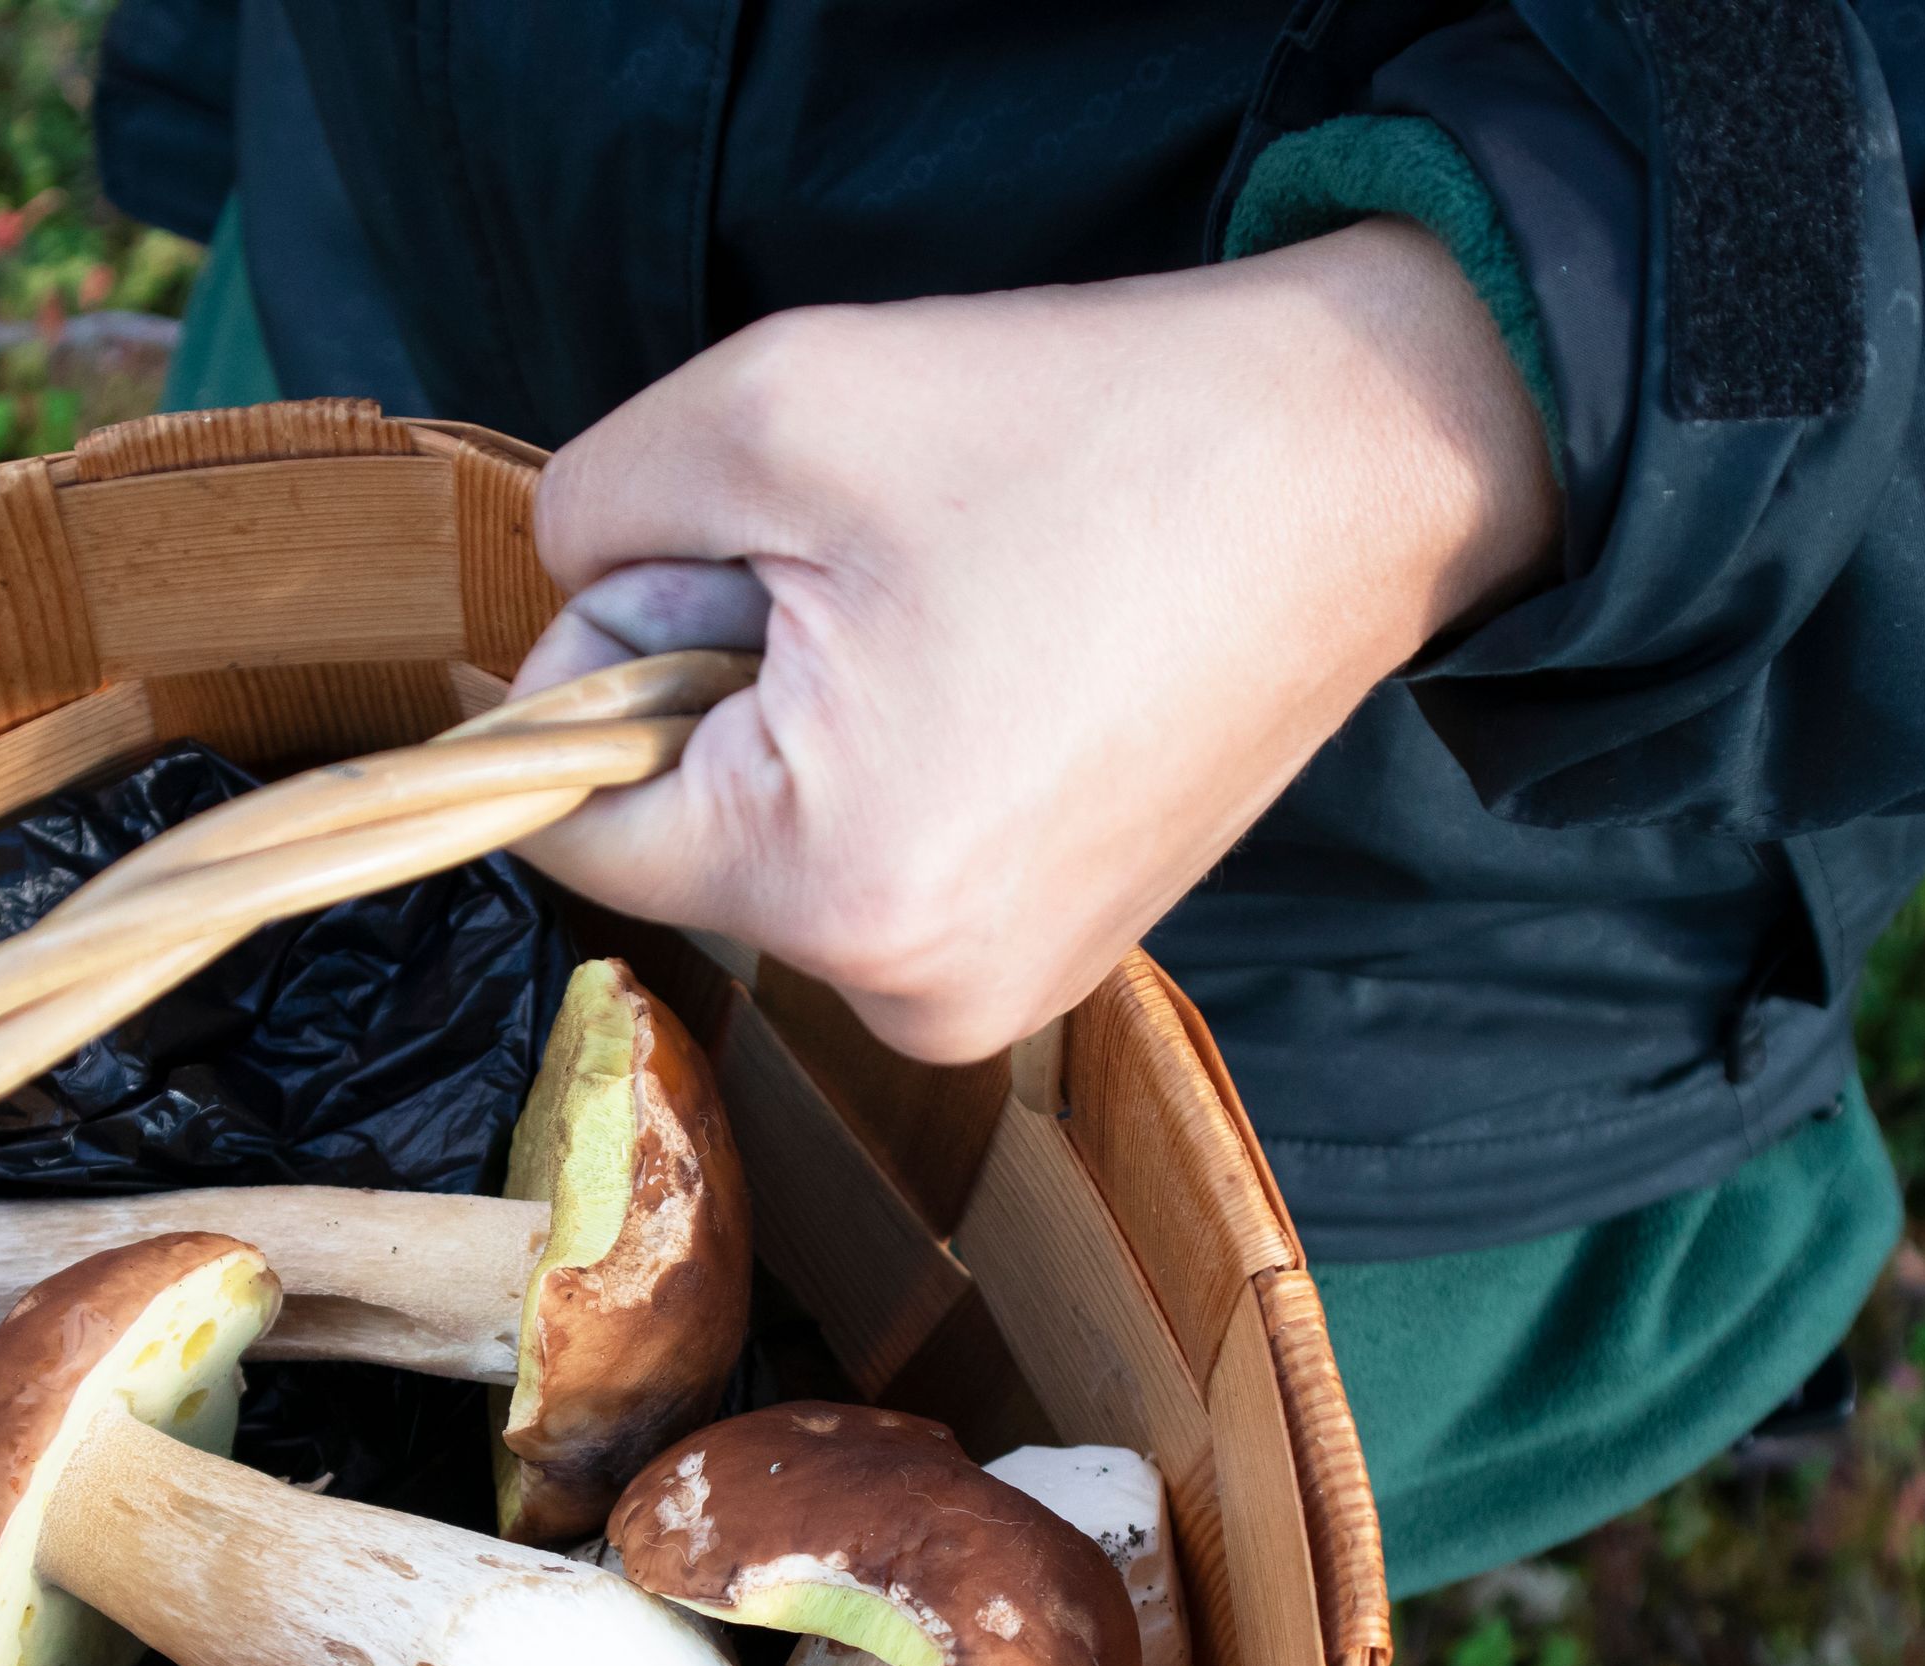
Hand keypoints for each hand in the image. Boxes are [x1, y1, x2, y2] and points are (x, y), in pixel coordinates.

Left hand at [511, 220, 1558, 1063]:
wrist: (1363, 460)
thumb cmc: (1088, 431)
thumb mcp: (771, 410)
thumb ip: (592, 520)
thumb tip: (561, 610)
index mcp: (839, 891)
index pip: (575, 827)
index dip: (596, 670)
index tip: (711, 558)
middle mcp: (919, 996)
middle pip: (690, 840)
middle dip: (723, 688)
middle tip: (871, 566)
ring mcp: (1005, 992)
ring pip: (791, 849)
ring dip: (816, 718)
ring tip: (959, 611)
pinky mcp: (1061, 955)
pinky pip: (894, 863)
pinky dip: (905, 757)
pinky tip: (1009, 658)